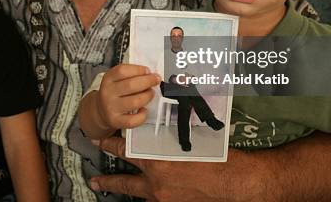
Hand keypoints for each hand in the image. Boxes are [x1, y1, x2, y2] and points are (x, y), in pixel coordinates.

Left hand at [90, 137, 268, 201]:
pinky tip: (145, 197)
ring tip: (108, 191)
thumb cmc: (217, 158)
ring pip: (136, 195)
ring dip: (122, 191)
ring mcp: (163, 199)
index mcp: (158, 161)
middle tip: (95, 179)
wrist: (235, 182)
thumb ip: (168, 140)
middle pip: (124, 181)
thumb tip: (156, 134)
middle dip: (107, 180)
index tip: (101, 141)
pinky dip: (148, 199)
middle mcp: (156, 183)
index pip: (126, 151)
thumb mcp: (187, 142)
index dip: (112, 146)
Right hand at [97, 64, 160, 130]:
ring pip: (135, 102)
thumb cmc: (114, 93)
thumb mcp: (116, 80)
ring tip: (150, 93)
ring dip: (147, 96)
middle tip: (155, 80)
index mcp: (108, 79)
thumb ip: (131, 75)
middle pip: (130, 85)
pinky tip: (143, 110)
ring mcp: (111, 108)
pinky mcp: (116, 121)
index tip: (148, 71)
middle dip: (148, 81)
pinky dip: (142, 115)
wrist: (101, 111)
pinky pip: (133, 120)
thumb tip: (150, 75)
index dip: (138, 69)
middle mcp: (108, 93)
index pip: (122, 71)